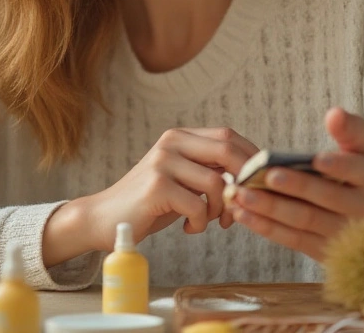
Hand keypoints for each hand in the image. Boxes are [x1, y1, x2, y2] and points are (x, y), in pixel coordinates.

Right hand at [43, 127, 257, 265]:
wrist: (104, 219)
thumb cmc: (151, 203)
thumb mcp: (184, 180)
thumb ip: (210, 170)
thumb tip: (252, 176)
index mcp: (179, 136)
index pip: (228, 135)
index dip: (250, 157)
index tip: (258, 182)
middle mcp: (171, 142)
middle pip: (227, 150)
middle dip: (244, 180)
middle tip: (241, 206)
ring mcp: (163, 162)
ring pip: (217, 183)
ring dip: (220, 210)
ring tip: (207, 222)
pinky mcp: (157, 187)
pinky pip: (199, 206)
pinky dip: (201, 223)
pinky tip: (189, 228)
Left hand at [229, 107, 363, 260]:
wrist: (361, 212)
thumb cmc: (355, 169)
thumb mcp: (360, 147)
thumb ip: (348, 128)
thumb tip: (334, 114)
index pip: (356, 171)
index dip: (338, 166)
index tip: (316, 159)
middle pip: (328, 199)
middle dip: (297, 187)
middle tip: (267, 175)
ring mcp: (344, 234)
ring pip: (306, 221)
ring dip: (272, 209)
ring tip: (242, 194)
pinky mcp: (322, 250)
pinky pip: (292, 239)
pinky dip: (266, 227)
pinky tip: (243, 213)